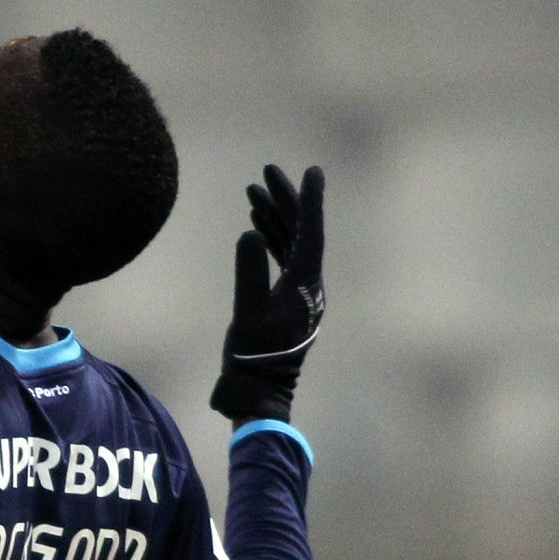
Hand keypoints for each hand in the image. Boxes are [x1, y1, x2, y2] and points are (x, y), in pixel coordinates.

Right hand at [210, 164, 324, 423]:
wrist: (258, 389)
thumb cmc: (253, 355)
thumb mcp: (247, 313)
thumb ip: (248, 273)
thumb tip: (250, 232)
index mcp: (305, 285)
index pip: (309, 233)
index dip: (309, 201)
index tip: (311, 171)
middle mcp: (309, 284)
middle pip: (301, 231)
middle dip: (286, 200)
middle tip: (269, 170)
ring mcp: (300, 291)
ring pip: (291, 242)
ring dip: (274, 215)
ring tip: (254, 189)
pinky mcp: (287, 298)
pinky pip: (283, 256)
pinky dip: (270, 236)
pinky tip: (256, 222)